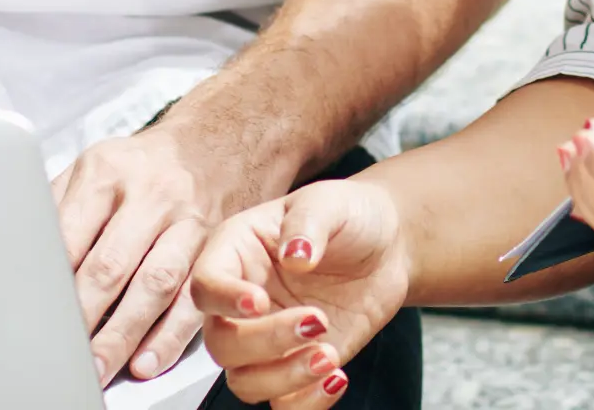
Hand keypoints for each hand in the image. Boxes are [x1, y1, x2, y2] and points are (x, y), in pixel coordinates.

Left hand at [53, 126, 248, 384]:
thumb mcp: (95, 164)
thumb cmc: (142, 165)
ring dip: (125, 335)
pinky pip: (193, 298)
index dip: (52, 281)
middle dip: (85, 316)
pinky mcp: (215, 249)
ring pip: (155, 285)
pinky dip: (169, 336)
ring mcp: (187, 222)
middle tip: (63, 354)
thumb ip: (60, 206)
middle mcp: (150, 195)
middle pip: (112, 264)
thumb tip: (22, 253)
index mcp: (107, 172)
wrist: (215, 143)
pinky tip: (148, 361)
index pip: (71, 234)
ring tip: (100, 368)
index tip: (34, 315)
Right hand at [191, 181, 408, 407]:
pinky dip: (308, 402)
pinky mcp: (296, 366)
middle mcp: (243, 301)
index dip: (224, 299)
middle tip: (316, 322)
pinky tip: (337, 374)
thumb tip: (295, 253)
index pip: (206, 284)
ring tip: (329, 355)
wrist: (387, 248)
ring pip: (245, 380)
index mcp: (237, 253)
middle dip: (265, 342)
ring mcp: (268, 338)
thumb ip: (308, 223)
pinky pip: (284, 403)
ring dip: (284, 378)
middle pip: (221, 342)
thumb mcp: (330, 203)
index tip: (260, 302)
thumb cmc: (349, 216)